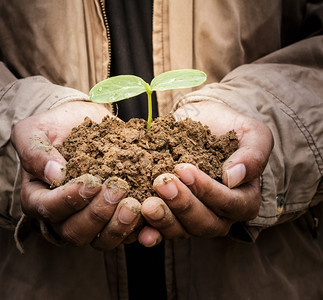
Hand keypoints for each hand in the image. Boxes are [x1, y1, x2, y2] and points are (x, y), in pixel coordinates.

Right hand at [11, 101, 141, 249]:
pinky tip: (149, 212)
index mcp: (38, 198)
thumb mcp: (34, 131)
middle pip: (75, 232)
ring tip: (134, 204)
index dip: (69, 200)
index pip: (48, 209)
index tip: (90, 183)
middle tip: (117, 190)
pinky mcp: (112, 217)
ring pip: (100, 240)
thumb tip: (54, 173)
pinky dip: (138, 228)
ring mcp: (89, 220)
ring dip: (118, 226)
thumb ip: (36, 152)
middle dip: (97, 214)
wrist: (82, 123)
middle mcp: (62, 216)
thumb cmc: (54, 127)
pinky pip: (124, 233)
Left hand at [138, 100, 272, 245]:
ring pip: (182, 231)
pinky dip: (151, 232)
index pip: (229, 204)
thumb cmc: (229, 128)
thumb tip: (233, 178)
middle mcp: (220, 215)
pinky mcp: (171, 215)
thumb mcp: (253, 134)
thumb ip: (253, 155)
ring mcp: (193, 218)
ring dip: (164, 220)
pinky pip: (162, 231)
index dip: (207, 190)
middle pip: (204, 223)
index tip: (184, 169)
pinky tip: (140, 231)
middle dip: (182, 204)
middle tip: (162, 183)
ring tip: (148, 204)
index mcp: (243, 200)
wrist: (203, 123)